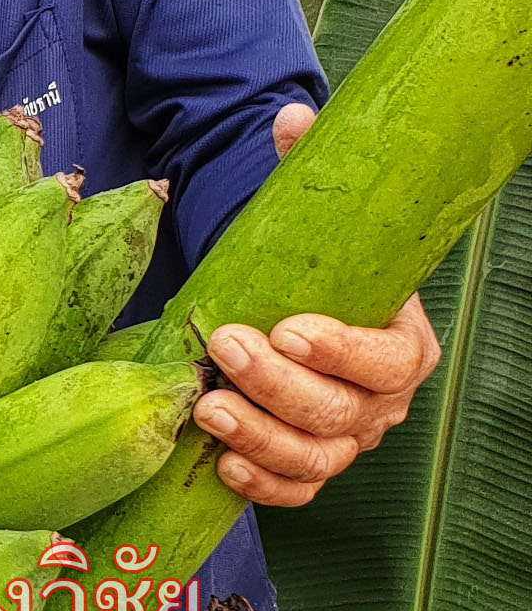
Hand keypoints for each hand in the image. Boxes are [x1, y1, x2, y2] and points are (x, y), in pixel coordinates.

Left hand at [190, 102, 441, 508]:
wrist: (299, 309)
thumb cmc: (312, 265)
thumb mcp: (315, 214)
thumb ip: (308, 168)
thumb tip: (291, 119)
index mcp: (404, 342)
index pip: (384, 360)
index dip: (339, 350)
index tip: (287, 328)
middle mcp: (381, 401)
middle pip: (339, 413)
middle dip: (278, 386)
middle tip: (224, 347)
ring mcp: (346, 440)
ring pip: (315, 459)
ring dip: (259, 438)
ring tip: (207, 407)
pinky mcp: (309, 466)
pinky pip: (295, 492)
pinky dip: (262, 486)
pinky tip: (223, 465)